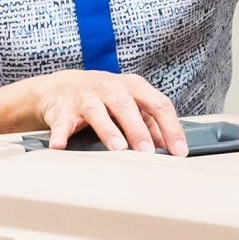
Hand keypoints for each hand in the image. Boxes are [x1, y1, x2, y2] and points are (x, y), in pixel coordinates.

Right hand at [19, 68, 186, 155]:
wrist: (60, 87)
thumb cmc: (102, 97)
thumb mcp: (129, 104)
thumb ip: (149, 122)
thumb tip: (169, 146)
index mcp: (133, 87)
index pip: (158, 104)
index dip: (171, 128)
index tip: (179, 151)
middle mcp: (110, 88)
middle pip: (127, 106)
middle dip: (138, 130)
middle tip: (147, 152)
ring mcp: (85, 97)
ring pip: (97, 112)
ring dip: (108, 130)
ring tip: (118, 148)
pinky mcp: (62, 109)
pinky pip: (61, 123)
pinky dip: (60, 134)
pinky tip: (59, 146)